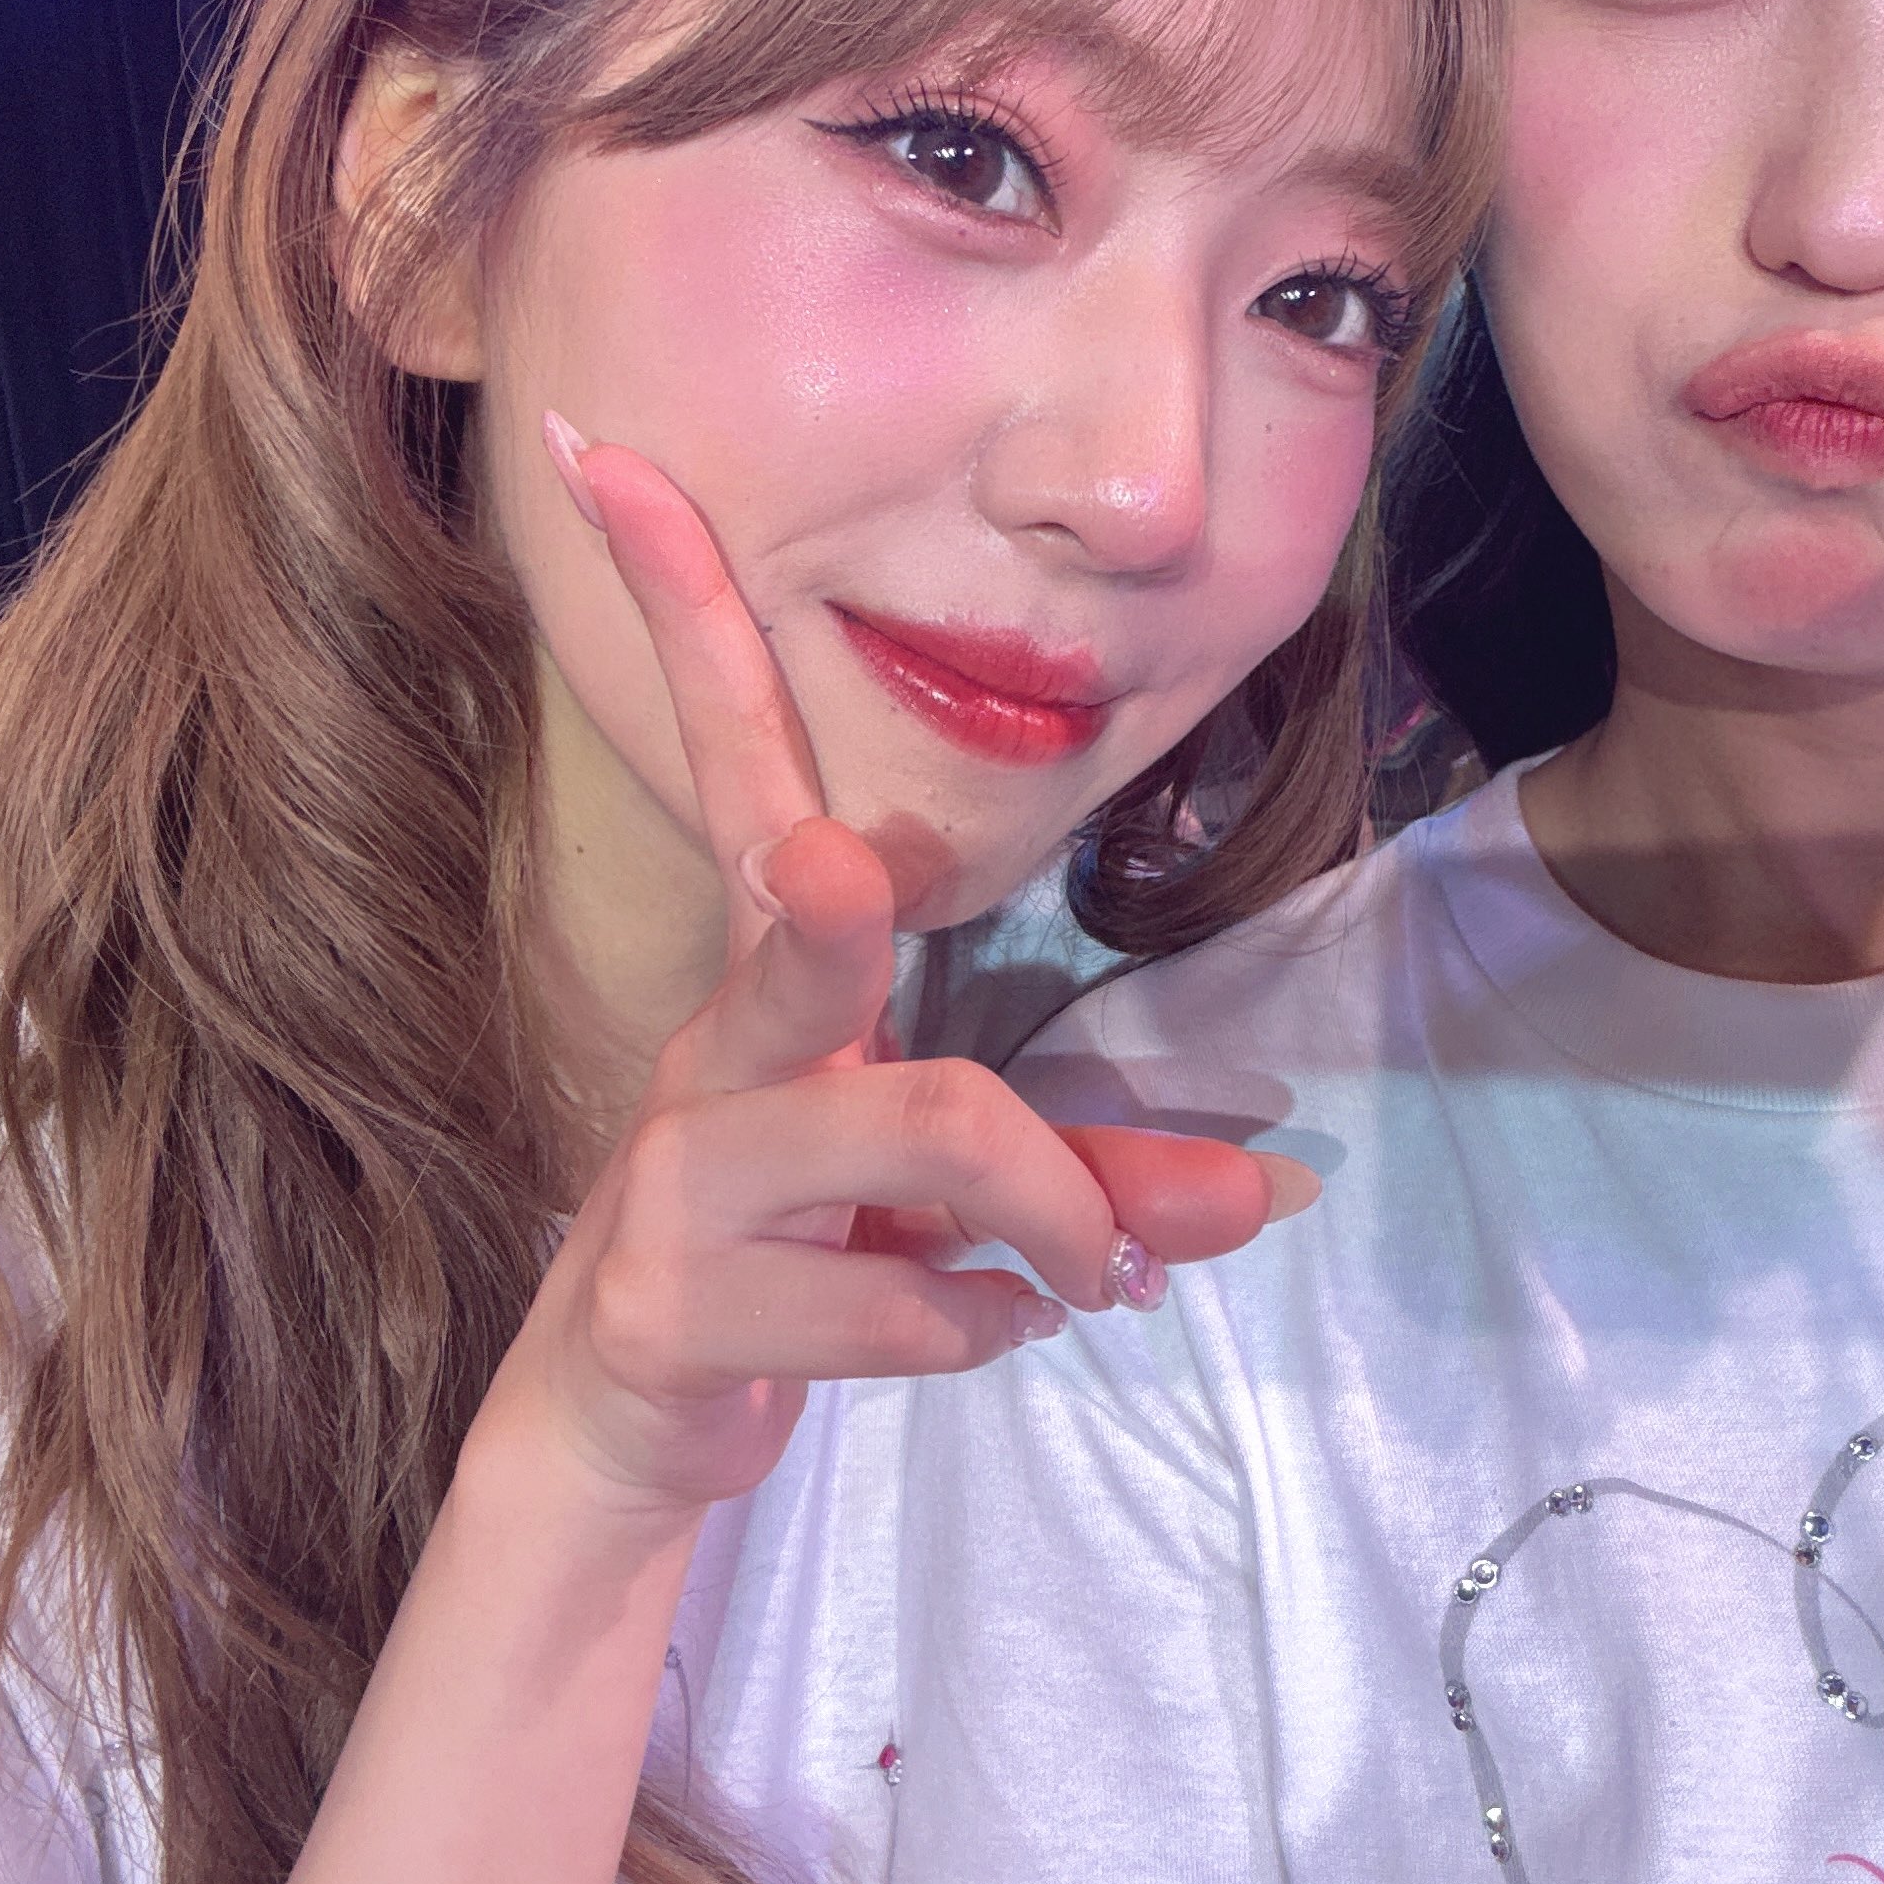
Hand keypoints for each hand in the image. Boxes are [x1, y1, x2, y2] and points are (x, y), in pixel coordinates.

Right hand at [490, 421, 1312, 1516]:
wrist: (631, 1431)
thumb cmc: (804, 1252)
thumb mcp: (950, 1203)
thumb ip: (1101, 1174)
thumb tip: (1277, 1189)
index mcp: (771, 978)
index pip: (734, 762)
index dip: (681, 610)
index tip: (606, 452)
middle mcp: (715, 1051)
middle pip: (793, 929)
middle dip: (821, 907)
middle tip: (840, 878)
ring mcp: (674, 1182)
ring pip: (908, 1133)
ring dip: (1055, 1211)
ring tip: (1101, 1275)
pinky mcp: (669, 1307)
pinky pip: (893, 1296)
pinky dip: (981, 1324)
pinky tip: (983, 1331)